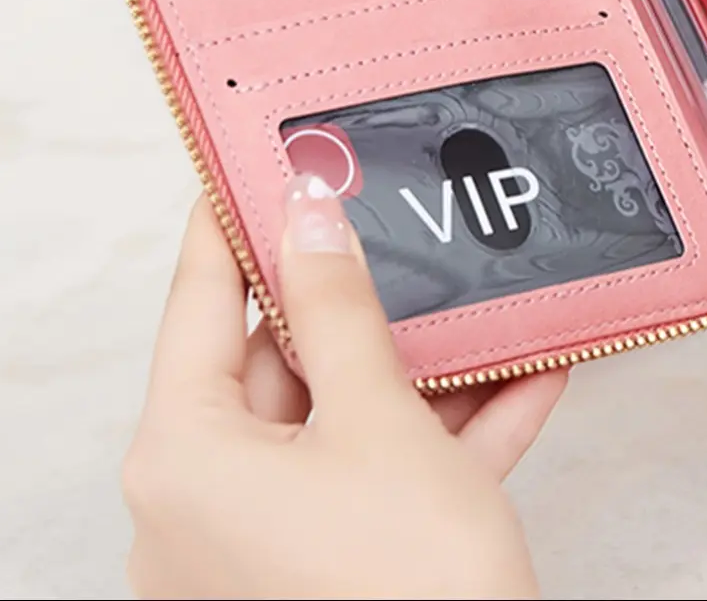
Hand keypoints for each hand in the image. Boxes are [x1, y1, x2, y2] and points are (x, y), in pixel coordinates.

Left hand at [123, 182, 565, 599]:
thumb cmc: (405, 593)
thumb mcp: (377, 419)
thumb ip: (339, 308)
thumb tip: (308, 214)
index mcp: (183, 455)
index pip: (201, 297)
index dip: (236, 214)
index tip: (264, 150)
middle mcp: (203, 504)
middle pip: (279, 360)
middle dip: (362, 298)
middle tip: (405, 219)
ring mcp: (263, 547)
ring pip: (341, 420)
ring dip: (423, 368)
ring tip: (485, 298)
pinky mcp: (326, 574)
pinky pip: (378, 479)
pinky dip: (442, 436)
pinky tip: (523, 380)